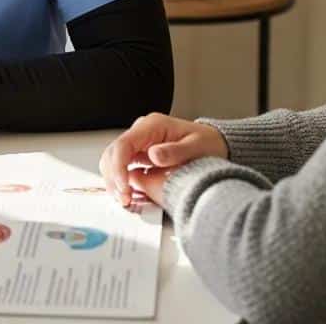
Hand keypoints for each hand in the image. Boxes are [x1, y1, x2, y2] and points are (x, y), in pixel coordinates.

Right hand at [99, 112, 228, 206]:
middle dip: (113, 177)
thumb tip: (154, 154)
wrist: (213, 143)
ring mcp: (139, 142)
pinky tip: (127, 194)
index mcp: (153, 125)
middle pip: (113, 152)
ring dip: (114, 180)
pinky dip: (120, 181)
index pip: (124, 144)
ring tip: (124, 199)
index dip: (119, 168)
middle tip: (124, 199)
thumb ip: (176, 151)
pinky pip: (122, 166)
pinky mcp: (139, 153)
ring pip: (113, 159)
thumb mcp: (196, 146)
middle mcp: (142, 132)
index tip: (124, 189)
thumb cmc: (206, 143)